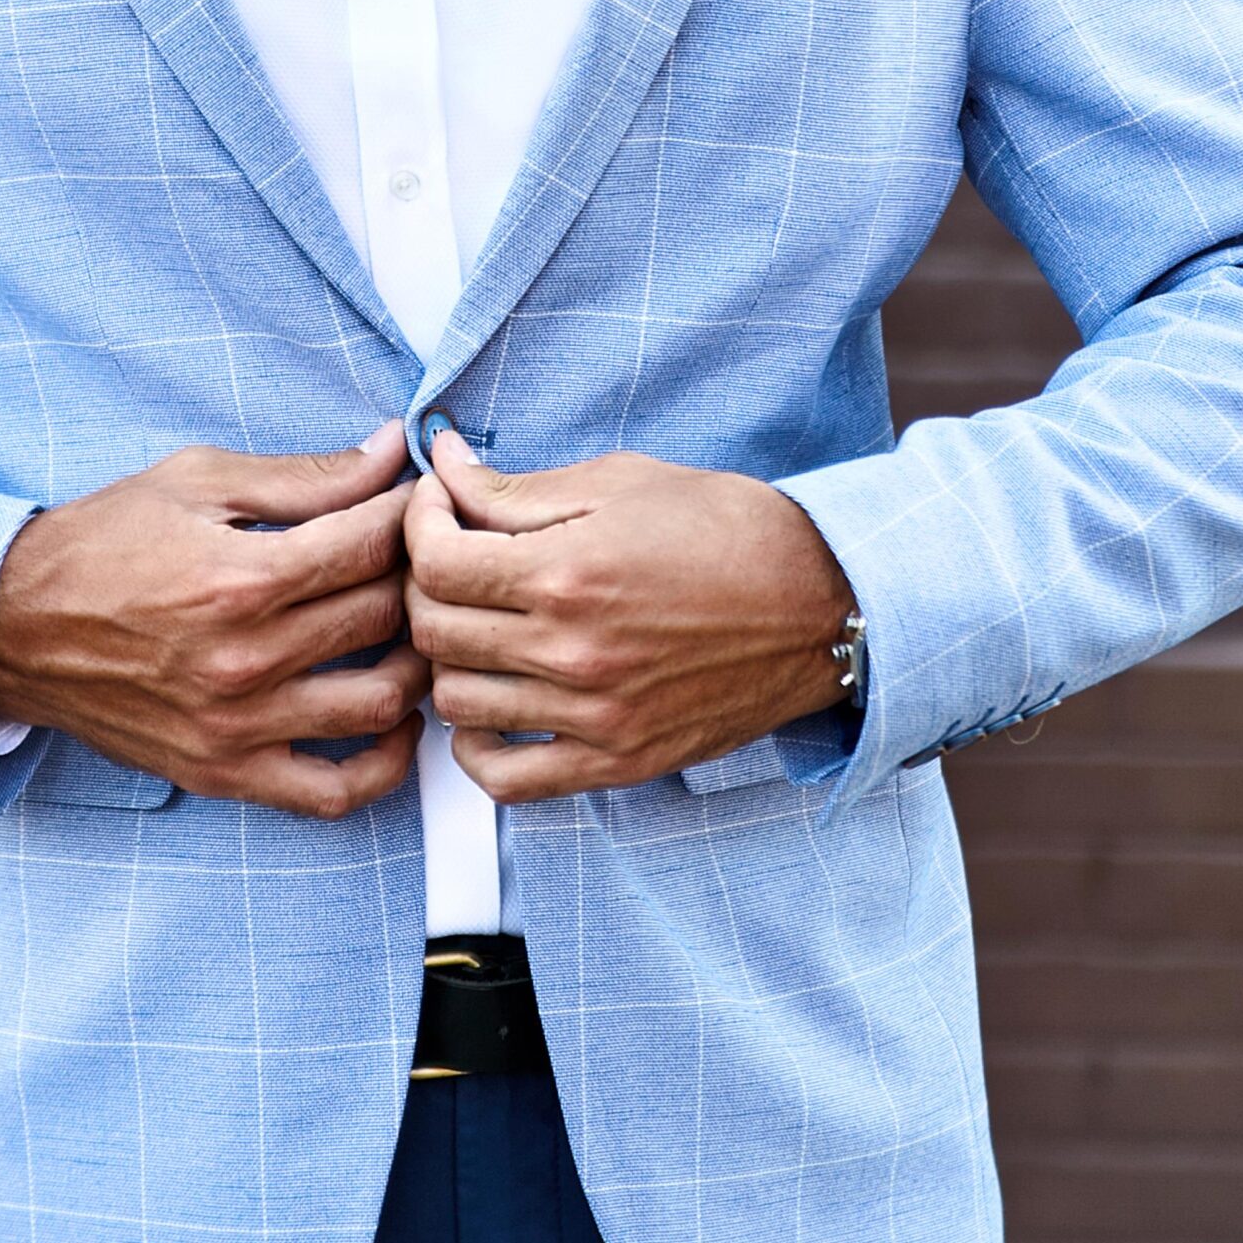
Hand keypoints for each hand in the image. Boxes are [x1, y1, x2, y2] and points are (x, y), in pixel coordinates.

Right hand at [0, 423, 427, 816]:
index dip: (409, 514)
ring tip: (407, 632)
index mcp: (240, 576)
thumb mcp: (197, 483)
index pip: (373, 544)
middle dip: (414, 575)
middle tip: (415, 559)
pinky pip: (334, 792)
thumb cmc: (102, 545)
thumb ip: (304, 475)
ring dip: (414, 662)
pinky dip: (383, 765)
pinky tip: (389, 722)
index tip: (414, 503)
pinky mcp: (225, 772)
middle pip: (385, 615)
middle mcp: (245, 657)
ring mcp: (238, 724)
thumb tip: (393, 449)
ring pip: (382, 701)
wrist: (13, 628)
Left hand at [405, 433, 856, 803]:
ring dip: (449, 662)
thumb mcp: (621, 482)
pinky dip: (477, 751)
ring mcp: (594, 715)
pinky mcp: (619, 761)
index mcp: (568, 571)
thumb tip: (440, 462)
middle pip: (433, 631)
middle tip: (450, 564)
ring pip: (456, 702)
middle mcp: (572, 651)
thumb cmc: (729, 530)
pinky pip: (507, 780)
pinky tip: (489, 710)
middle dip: (423, 587)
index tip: (435, 509)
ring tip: (474, 630)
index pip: (434, 560)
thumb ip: (515, 486)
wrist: (824, 605)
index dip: (417, 525)